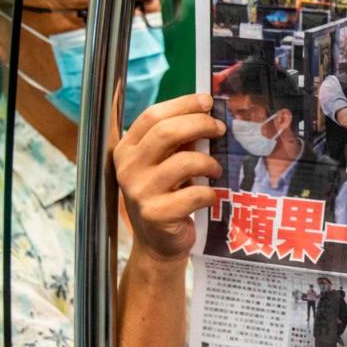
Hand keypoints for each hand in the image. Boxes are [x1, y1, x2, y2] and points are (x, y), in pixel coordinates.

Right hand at [115, 95, 225, 261]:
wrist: (158, 245)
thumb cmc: (167, 197)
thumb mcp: (165, 165)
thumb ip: (178, 141)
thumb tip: (206, 112)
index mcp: (127, 150)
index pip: (152, 116)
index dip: (182, 104)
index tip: (207, 101)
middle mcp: (127, 168)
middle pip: (165, 133)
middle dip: (199, 124)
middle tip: (219, 129)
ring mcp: (140, 192)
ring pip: (184, 162)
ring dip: (208, 162)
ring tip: (216, 169)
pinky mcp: (156, 214)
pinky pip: (193, 194)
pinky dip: (209, 193)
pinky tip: (210, 196)